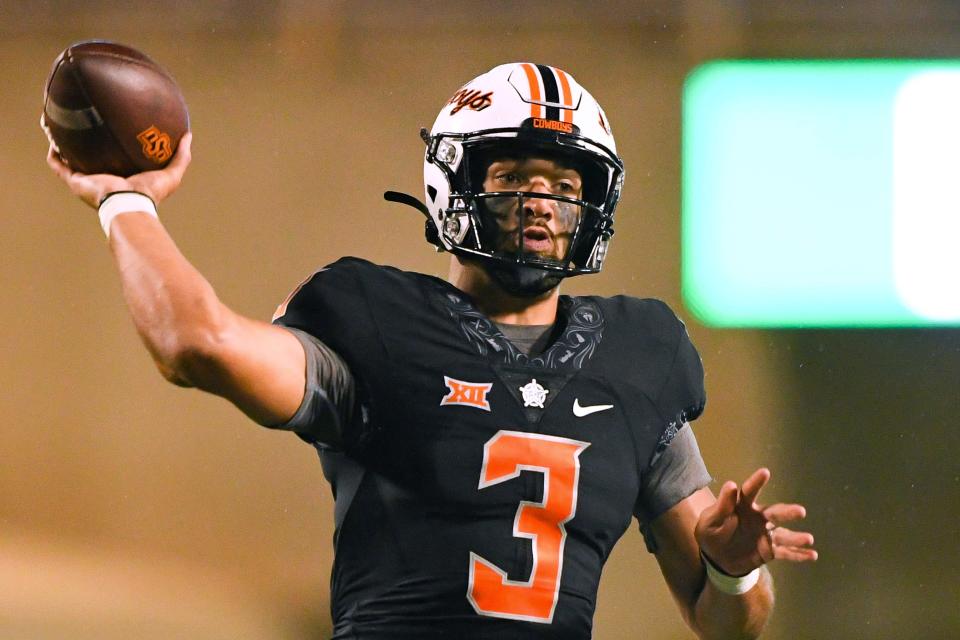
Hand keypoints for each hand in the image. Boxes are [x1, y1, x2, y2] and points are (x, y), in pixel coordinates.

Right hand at [45, 132, 192, 208]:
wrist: (130, 204)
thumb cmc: (150, 193)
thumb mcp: (171, 173)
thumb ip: (182, 156)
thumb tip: (188, 136)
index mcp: (122, 177)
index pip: (115, 160)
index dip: (112, 145)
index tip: (112, 128)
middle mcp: (102, 179)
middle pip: (90, 158)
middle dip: (84, 142)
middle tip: (82, 121)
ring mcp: (87, 180)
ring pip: (69, 159)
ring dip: (62, 143)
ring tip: (59, 124)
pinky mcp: (76, 181)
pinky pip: (58, 165)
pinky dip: (54, 151)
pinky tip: (52, 135)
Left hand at [695, 468, 816, 576]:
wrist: (716, 558)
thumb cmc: (712, 533)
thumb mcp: (710, 521)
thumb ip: (722, 506)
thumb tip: (731, 484)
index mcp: (742, 506)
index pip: (749, 492)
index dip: (756, 482)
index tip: (765, 472)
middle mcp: (759, 517)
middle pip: (774, 513)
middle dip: (787, 512)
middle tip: (801, 511)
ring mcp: (766, 534)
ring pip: (783, 534)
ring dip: (796, 537)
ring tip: (808, 539)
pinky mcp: (770, 551)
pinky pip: (785, 552)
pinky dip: (798, 554)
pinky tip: (812, 555)